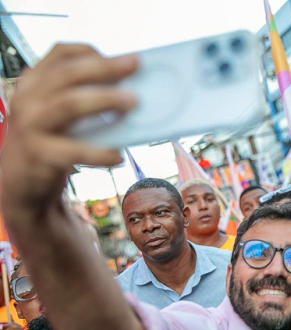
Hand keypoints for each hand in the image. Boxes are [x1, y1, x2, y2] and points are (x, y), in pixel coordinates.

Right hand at [1, 45, 138, 219]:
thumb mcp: (59, 114)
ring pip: (69, 104)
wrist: (21, 183)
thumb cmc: (50, 143)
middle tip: (135, 67)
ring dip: (104, 100)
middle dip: (105, 68)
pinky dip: (99, 153)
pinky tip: (118, 156)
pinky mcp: (37, 153)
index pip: (60, 53)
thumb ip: (83, 97)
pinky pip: (73, 150)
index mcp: (34, 83)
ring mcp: (30, 125)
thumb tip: (131, 90)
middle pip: (68, 73)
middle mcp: (27, 98)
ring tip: (132, 103)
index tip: (123, 58)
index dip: (91, 51)